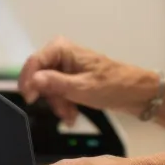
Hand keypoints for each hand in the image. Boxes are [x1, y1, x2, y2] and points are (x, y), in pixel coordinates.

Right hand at [18, 37, 157, 123]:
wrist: (136, 93)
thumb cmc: (113, 86)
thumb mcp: (81, 88)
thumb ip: (54, 83)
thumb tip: (32, 80)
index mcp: (63, 48)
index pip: (34, 62)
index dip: (28, 81)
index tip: (30, 99)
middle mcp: (62, 53)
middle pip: (40, 76)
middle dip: (50, 97)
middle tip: (62, 111)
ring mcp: (66, 66)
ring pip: (48, 87)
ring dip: (58, 104)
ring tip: (71, 116)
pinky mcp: (71, 77)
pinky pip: (58, 91)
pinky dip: (63, 103)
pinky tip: (72, 114)